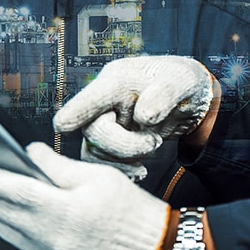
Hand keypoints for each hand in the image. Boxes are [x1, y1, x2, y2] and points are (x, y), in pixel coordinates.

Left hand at [0, 142, 168, 249]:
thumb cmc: (132, 212)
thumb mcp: (99, 177)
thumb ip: (58, 166)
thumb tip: (29, 153)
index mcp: (64, 212)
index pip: (13, 192)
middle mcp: (54, 243)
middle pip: (5, 216)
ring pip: (12, 237)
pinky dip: (20, 235)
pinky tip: (18, 221)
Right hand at [53, 56, 213, 174]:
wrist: (187, 98)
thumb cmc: (182, 82)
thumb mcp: (182, 81)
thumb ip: (165, 95)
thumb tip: (143, 116)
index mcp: (119, 79)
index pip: (94, 95)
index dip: (77, 110)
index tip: (62, 124)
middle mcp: (105, 100)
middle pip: (93, 129)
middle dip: (124, 145)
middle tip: (154, 142)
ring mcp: (105, 120)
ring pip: (94, 150)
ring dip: (122, 160)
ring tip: (152, 147)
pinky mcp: (109, 139)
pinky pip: (102, 161)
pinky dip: (120, 170)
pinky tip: (140, 169)